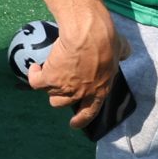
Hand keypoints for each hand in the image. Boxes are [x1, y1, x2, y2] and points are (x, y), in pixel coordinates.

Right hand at [29, 11, 121, 129]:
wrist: (87, 34)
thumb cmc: (106, 41)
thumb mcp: (122, 49)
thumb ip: (122, 55)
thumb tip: (124, 52)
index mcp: (100, 90)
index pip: (89, 113)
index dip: (81, 120)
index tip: (74, 124)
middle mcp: (81, 93)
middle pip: (62, 103)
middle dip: (59, 94)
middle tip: (58, 82)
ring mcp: (64, 88)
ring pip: (49, 93)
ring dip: (47, 83)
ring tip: (46, 70)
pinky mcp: (50, 78)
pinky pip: (35, 82)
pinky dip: (33, 75)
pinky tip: (35, 67)